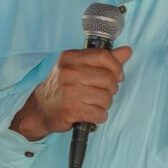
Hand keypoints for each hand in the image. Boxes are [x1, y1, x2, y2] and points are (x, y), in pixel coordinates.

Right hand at [11, 46, 131, 140]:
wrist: (40, 109)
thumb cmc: (62, 87)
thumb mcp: (78, 67)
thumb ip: (103, 59)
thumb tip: (126, 51)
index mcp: (70, 58)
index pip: (103, 56)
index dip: (116, 67)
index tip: (118, 75)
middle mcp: (68, 73)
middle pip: (108, 79)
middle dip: (110, 89)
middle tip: (101, 93)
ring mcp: (69, 92)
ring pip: (106, 98)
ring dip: (104, 104)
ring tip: (93, 104)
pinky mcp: (71, 110)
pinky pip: (100, 114)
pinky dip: (99, 116)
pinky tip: (90, 113)